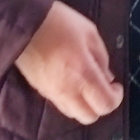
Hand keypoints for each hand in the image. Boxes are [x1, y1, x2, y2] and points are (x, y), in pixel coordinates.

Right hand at [15, 0, 122, 123]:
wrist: (23, 24)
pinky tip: (71, 82)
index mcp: (83, 74)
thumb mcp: (90, 33)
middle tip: (102, 86)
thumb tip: (108, 78)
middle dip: (100, 105)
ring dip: (84, 104)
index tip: (116, 84)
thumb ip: (102, 58)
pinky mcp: (40, 90)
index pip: (105, 104)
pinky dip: (71, 100)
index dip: (116, 98)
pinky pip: (60, 105)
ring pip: (73, 114)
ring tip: (86, 84)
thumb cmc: (60, 23)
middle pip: (89, 116)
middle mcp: (68, 90)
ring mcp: (51, 93)